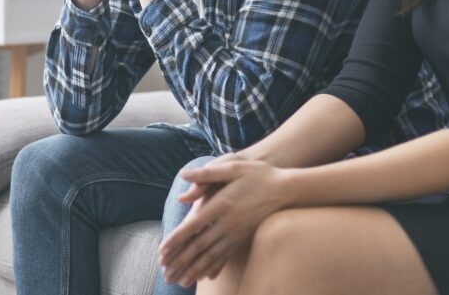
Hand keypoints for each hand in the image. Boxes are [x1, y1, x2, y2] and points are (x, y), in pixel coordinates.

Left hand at [159, 159, 289, 287]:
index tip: (162, 251)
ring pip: (211, 256)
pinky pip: (226, 256)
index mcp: (221, 204)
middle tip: (165, 272)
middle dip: (179, 260)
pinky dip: (213, 267)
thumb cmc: (258, 175)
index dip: (176, 239)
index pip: (193, 226)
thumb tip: (183, 175)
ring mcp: (237, 233)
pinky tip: (205, 277)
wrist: (286, 189)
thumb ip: (207, 173)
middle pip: (199, 246)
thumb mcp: (233, 167)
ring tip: (179, 280)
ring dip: (193, 269)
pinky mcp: (244, 238)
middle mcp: (228, 223)